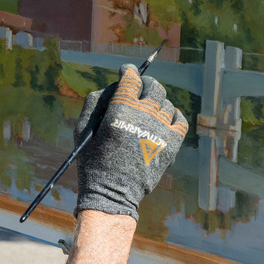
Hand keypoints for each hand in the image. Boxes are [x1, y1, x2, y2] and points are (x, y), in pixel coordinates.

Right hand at [73, 64, 187, 219]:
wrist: (112, 192)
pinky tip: (165, 119)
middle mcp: (143, 116)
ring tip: (148, 109)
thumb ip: (95, 101)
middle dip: (145, 83)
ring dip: (157, 102)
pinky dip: (174, 115)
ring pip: (166, 103)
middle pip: (154, 87)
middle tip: (139, 89)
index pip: (132, 79)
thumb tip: (114, 86)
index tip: (126, 72)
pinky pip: (180, 120)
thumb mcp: (82, 128)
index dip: (129, 71)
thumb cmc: (93, 160)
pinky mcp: (171, 144)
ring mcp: (160, 130)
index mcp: (121, 110)